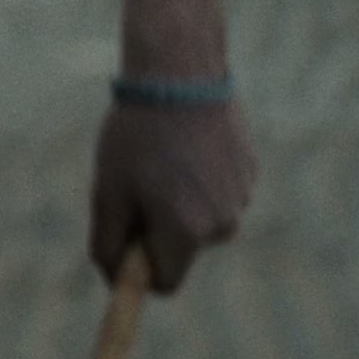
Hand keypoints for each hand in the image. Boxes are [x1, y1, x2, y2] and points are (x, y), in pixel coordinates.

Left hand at [88, 101, 257, 293]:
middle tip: (135, 185)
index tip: (122, 245)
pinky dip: (197, 178)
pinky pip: (216, 192)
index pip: (164, 283)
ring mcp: (241, 198)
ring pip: (200, 219)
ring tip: (160, 159)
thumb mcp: (108, 191)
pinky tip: (184, 145)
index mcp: (186, 233)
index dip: (137, 270)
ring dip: (177, 201)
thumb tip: (113, 278)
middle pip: (181, 249)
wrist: (179, 75)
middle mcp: (222, 224)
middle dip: (156, 230)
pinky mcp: (249, 173)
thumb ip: (108, 243)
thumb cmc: (136, 135)